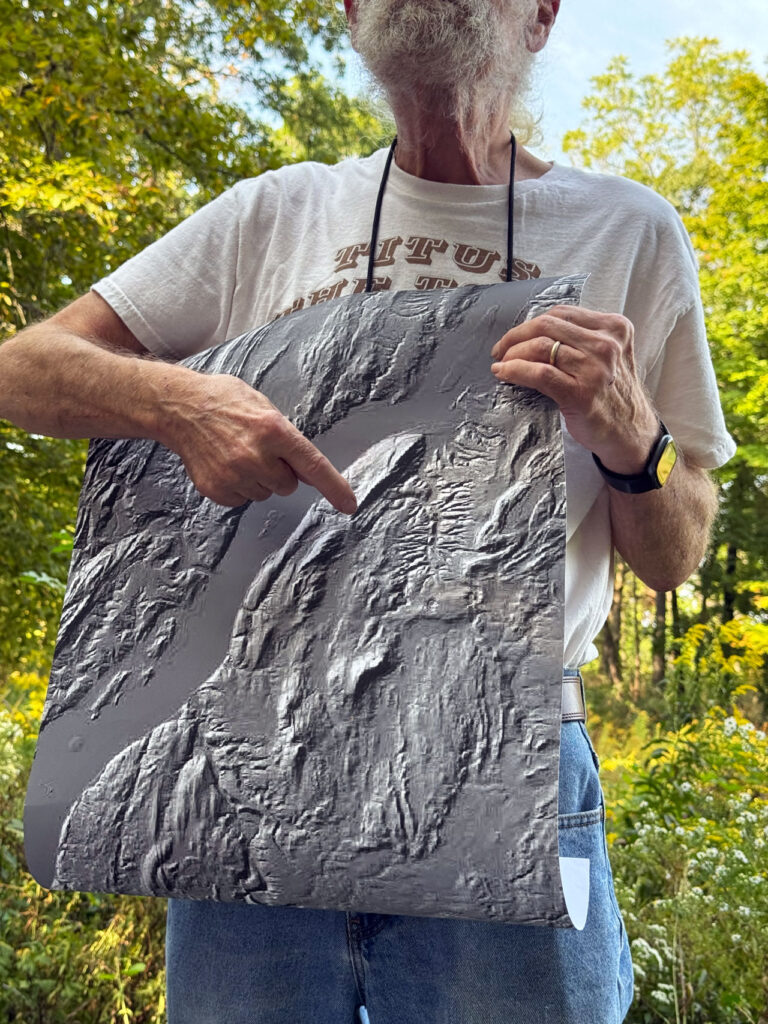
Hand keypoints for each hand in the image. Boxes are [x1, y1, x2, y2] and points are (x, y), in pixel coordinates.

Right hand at [157, 372, 356, 512]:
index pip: (313, 465)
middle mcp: (256, 456)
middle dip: (280, 472)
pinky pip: (241, 500)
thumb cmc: (223, 401)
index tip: (349, 504)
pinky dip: (237, 486)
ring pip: (264, 493)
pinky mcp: (217, 489)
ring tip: (236, 453)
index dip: (334, 487)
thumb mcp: (263, 407)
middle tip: (258, 450)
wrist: (178, 408)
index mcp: (273, 430)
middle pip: (288, 485)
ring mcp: (235, 475)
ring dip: (257, 479)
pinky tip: (224, 464)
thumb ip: (287, 438)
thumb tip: (307, 470)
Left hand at [490, 305, 658, 472]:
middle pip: (547, 326)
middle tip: (501, 349)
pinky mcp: (580, 392)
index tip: (516, 336)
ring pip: (541, 347)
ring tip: (502, 363)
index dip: (532, 323)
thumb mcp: (607, 357)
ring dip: (512, 354)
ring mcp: (595, 368)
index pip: (562, 314)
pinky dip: (515, 370)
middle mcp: (606, 344)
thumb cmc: (612, 396)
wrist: (630, 434)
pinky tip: (504, 373)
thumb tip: (534, 335)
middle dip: (516, 336)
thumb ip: (582, 340)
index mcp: (614, 328)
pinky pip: (539, 373)